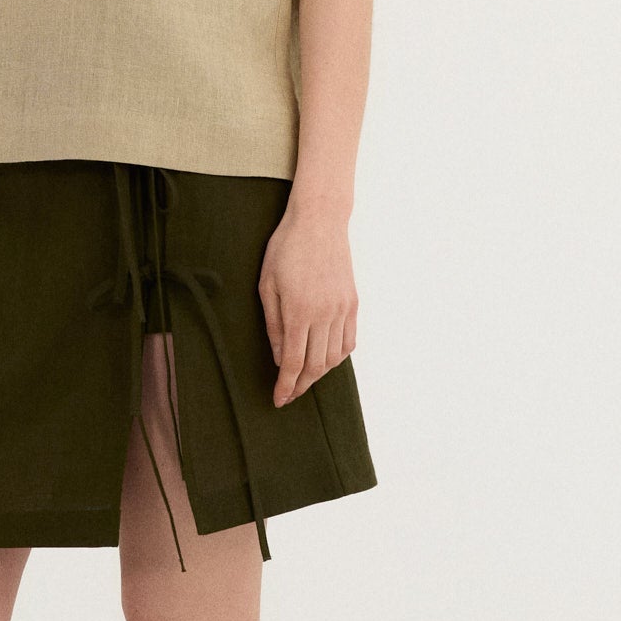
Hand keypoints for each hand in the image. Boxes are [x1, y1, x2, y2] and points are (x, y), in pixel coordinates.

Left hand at [257, 200, 357, 406]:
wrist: (319, 221)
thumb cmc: (285, 249)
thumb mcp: (267, 285)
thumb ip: (273, 325)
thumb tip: (278, 358)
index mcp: (299, 312)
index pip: (293, 363)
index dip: (285, 386)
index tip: (278, 400)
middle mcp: (324, 315)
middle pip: (316, 366)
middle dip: (301, 386)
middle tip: (288, 395)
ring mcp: (342, 309)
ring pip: (334, 357)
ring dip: (319, 374)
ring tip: (304, 378)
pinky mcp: (353, 303)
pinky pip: (349, 341)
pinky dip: (338, 357)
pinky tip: (326, 359)